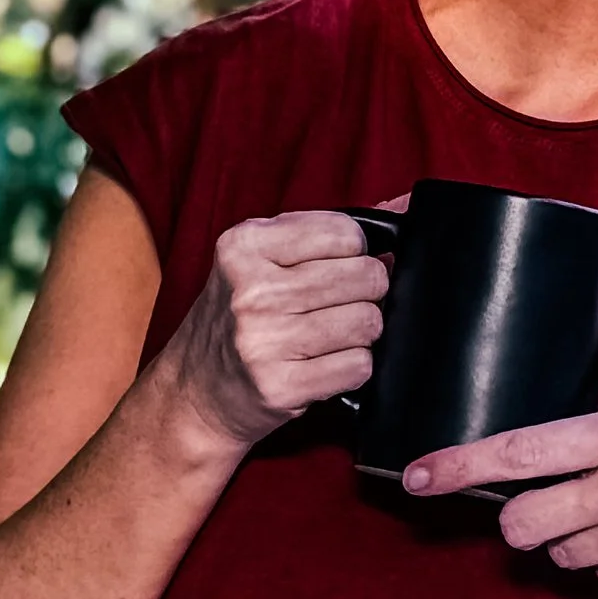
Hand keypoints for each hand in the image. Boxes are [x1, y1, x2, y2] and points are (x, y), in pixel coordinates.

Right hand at [159, 211, 388, 450]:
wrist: (193, 392)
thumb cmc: (236, 319)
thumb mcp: (260, 260)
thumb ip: (325, 231)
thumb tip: (404, 206)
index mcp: (245, 245)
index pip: (346, 232)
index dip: (355, 253)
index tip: (337, 268)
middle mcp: (252, 290)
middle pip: (366, 277)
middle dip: (366, 294)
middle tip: (337, 307)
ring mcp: (264, 340)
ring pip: (367, 322)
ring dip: (361, 334)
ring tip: (330, 337)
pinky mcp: (280, 385)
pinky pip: (358, 366)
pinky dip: (353, 368)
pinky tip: (324, 366)